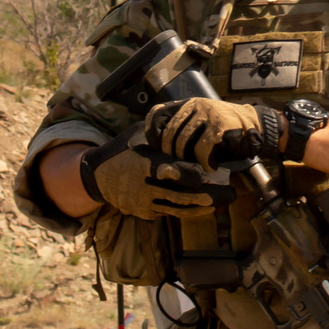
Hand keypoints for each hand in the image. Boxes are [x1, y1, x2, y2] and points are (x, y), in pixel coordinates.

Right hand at [81, 127, 233, 220]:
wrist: (98, 176)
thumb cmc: (125, 149)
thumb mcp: (139, 134)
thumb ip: (162, 131)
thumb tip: (187, 114)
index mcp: (143, 163)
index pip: (168, 171)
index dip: (186, 175)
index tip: (203, 177)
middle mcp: (144, 186)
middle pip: (179, 195)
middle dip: (207, 197)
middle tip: (229, 195)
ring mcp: (144, 203)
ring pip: (177, 209)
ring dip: (201, 208)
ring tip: (221, 202)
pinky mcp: (145, 213)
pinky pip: (170, 213)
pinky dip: (187, 211)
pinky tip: (205, 207)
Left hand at [148, 98, 278, 169]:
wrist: (257, 128)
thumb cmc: (227, 131)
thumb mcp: (202, 123)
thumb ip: (184, 128)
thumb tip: (158, 147)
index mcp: (189, 104)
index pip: (159, 116)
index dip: (154, 135)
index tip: (157, 150)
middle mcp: (197, 105)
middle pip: (170, 133)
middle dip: (172, 153)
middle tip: (180, 164)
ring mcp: (209, 114)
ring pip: (184, 142)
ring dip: (189, 159)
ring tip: (198, 164)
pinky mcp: (220, 126)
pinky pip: (203, 148)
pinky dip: (206, 161)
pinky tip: (211, 165)